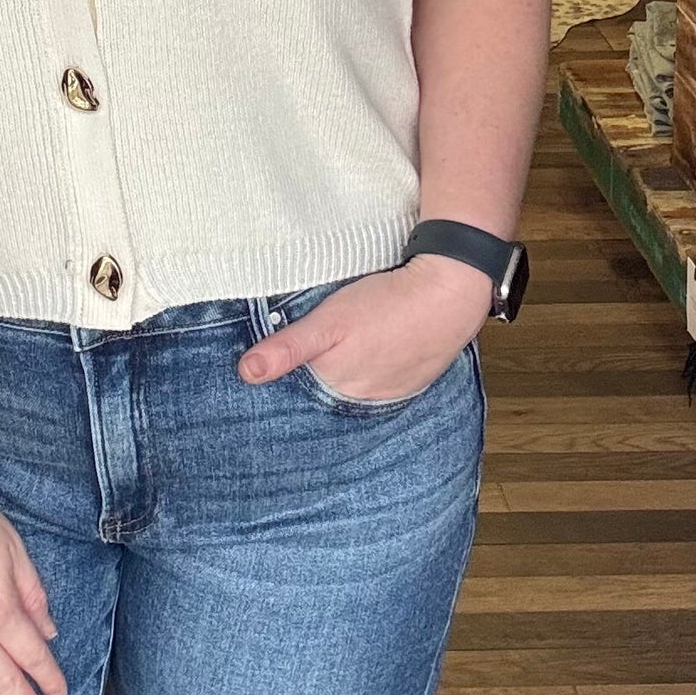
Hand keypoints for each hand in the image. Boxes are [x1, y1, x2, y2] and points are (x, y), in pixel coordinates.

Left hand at [237, 256, 489, 403]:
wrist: (449, 295)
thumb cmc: (386, 305)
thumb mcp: (329, 320)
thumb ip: (288, 348)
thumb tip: (246, 374)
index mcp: (337, 387)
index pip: (300, 389)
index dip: (288, 372)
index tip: (273, 361)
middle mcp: (362, 398)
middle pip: (327, 388)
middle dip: (315, 373)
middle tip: (318, 343)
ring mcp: (390, 392)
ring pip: (354, 385)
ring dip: (347, 371)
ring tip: (347, 344)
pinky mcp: (411, 380)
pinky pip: (382, 380)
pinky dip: (373, 368)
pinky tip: (372, 348)